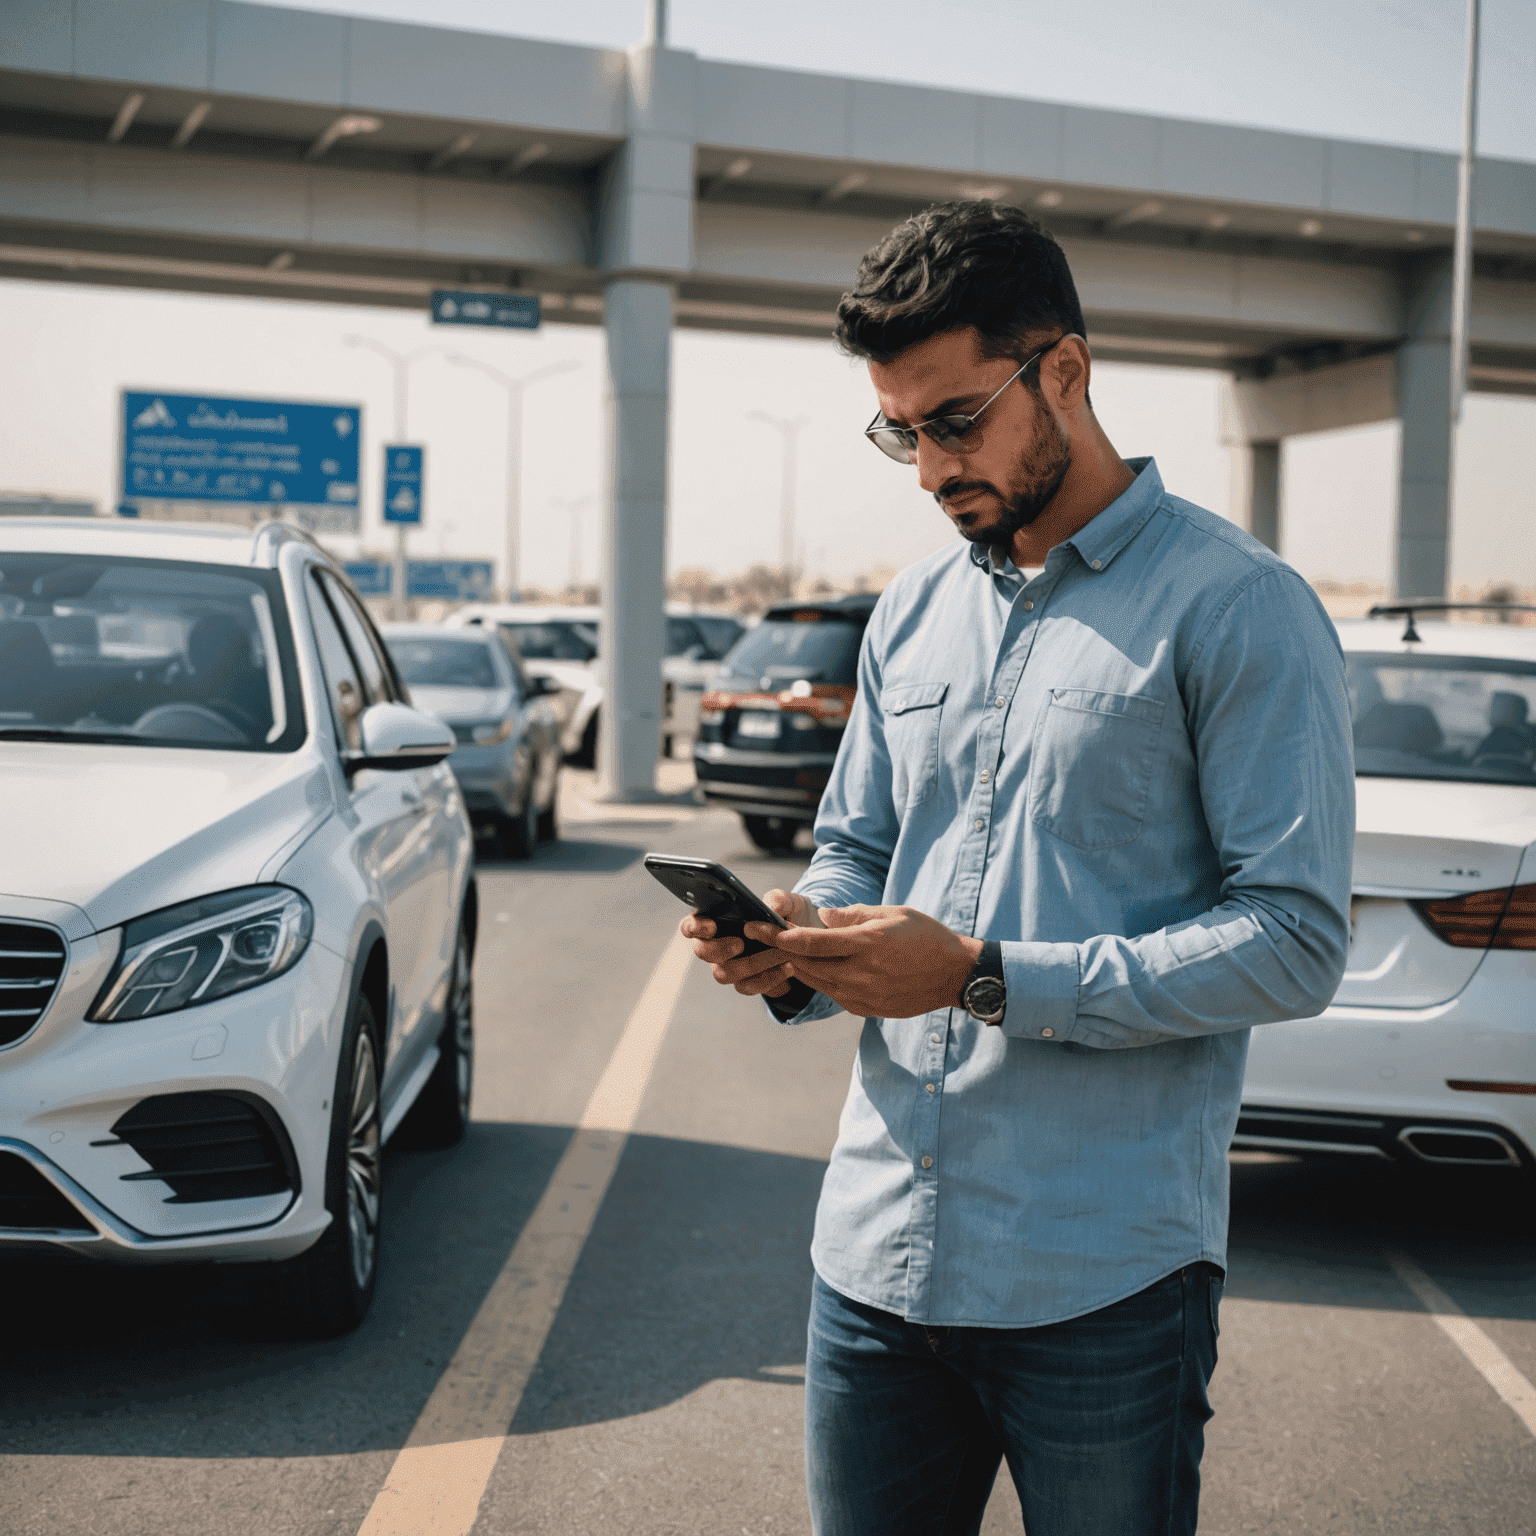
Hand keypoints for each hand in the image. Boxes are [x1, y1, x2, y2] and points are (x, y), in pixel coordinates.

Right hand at [681, 889, 824, 998]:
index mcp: (717, 920)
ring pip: (723, 973)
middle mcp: (717, 944)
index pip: (691, 925)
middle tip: (740, 944)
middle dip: (719, 948)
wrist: (805, 943)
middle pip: (702, 951)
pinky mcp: (746, 982)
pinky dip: (768, 978)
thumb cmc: (787, 917)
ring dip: (750, 964)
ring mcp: (729, 965)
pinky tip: (787, 968)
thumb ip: (778, 900)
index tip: (712, 926)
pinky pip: (747, 986)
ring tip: (777, 954)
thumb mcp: (787, 903)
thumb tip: (770, 908)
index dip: (695, 927)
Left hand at [743, 904, 982, 1018]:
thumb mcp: (892, 913)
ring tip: (787, 952)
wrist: (954, 975)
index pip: (810, 942)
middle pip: (806, 965)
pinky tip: (821, 968)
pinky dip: (822, 980)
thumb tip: (821, 916)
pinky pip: (834, 994)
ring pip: (816, 981)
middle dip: (782, 951)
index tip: (756, 927)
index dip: (778, 936)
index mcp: (866, 945)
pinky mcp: (867, 1009)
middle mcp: (860, 973)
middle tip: (763, 937)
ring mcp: (863, 995)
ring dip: (799, 966)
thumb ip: (853, 915)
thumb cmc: (925, 936)